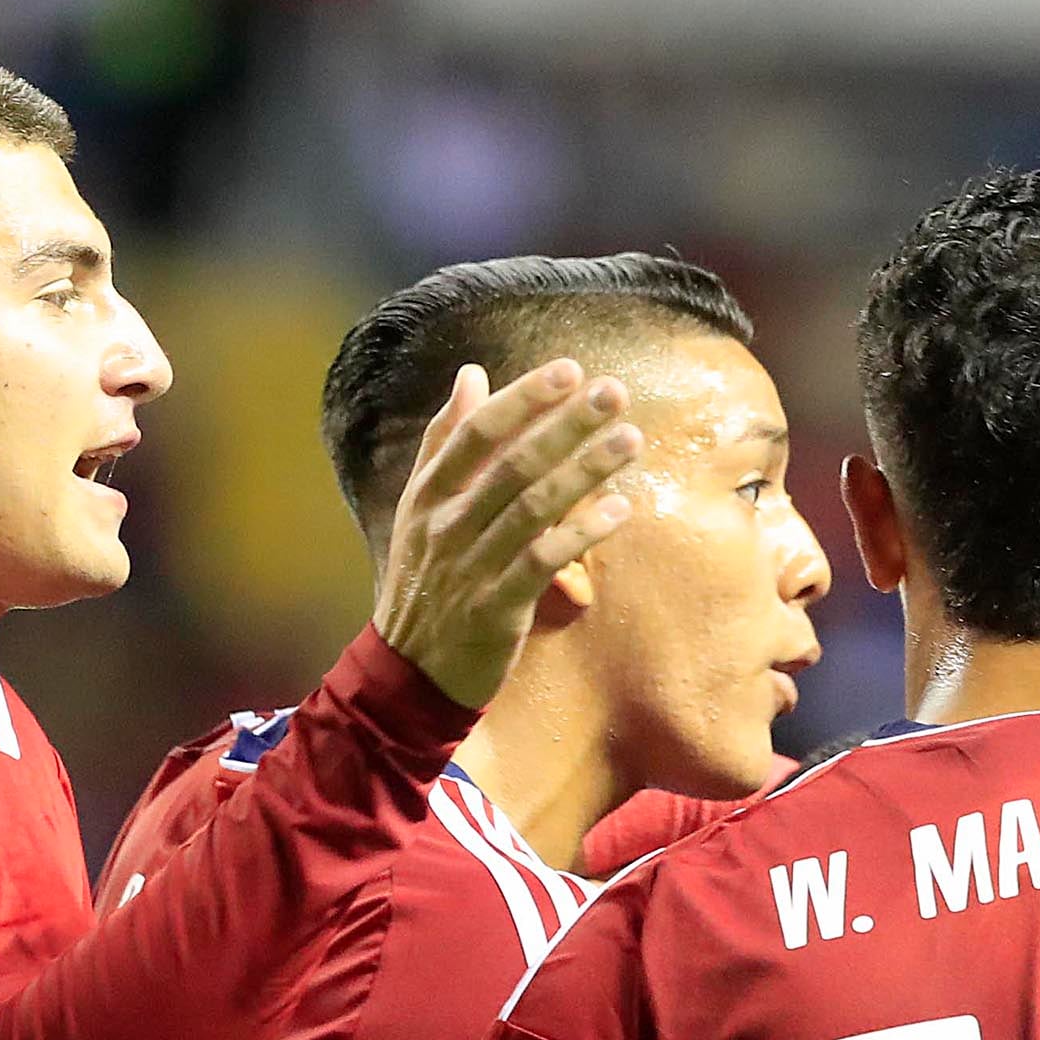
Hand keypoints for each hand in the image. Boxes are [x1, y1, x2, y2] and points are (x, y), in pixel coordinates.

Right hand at [371, 361, 644, 707]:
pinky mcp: (496, 608)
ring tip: (630, 440)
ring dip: (585, 471)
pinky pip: (543, 562)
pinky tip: (621, 509)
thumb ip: (446, 440)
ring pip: (533, 508)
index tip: (569, 369)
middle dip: (566, 425)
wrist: (410, 669)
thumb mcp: (421, 506)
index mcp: (428, 493)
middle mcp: (447, 524)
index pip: (477, 433)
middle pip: (512, 463)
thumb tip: (471, 374)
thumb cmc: (426, 578)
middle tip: (614, 392)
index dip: (523, 399)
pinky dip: (582, 534)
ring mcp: (471, 567)